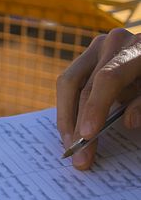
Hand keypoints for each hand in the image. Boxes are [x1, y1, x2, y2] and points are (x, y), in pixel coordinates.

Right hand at [56, 28, 140, 169]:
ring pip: (67, 83)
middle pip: (84, 86)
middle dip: (78, 125)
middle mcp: (112, 43)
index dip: (95, 108)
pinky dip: (67, 109)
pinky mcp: (87, 58)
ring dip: (66, 118)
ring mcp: (96, 48)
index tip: (88, 136)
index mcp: (139, 49)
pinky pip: (68, 84)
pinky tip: (70, 131)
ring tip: (70, 145)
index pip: (108, 78)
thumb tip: (129, 122)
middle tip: (79, 156)